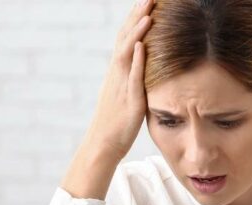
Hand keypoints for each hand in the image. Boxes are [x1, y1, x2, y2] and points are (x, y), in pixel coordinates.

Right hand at [60, 0, 153, 199]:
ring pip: (126, 53)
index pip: (127, 38)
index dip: (136, 19)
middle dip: (137, 16)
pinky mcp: (129, 100)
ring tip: (148, 13)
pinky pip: (131, 78)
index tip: (147, 2)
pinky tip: (141, 46)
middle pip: (125, 38)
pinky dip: (135, 60)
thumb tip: (146, 63)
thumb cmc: (118, 121)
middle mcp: (117, 74)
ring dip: (136, 32)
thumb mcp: (129, 93)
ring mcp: (121, 86)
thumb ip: (136, 77)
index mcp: (118, 71)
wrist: (104, 144)